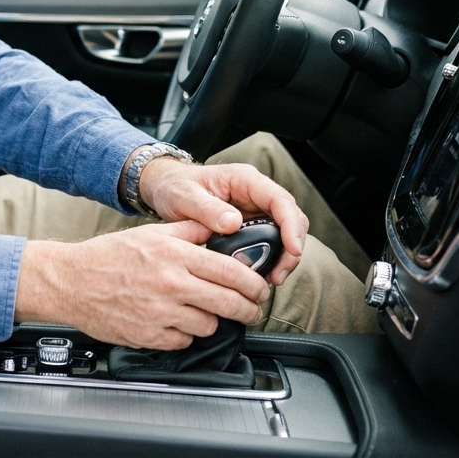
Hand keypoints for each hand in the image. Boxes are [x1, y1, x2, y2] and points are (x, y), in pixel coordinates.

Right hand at [15, 223, 270, 349]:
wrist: (71, 281)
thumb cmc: (106, 256)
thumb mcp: (150, 232)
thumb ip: (188, 230)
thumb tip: (218, 228)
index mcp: (175, 256)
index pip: (232, 272)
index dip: (254, 284)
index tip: (260, 289)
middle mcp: (172, 285)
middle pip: (230, 304)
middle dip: (248, 309)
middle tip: (250, 309)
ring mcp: (161, 314)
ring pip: (209, 326)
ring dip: (210, 321)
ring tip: (200, 311)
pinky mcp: (150, 336)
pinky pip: (184, 342)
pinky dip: (184, 335)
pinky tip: (174, 322)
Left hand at [139, 157, 307, 286]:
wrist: (165, 189)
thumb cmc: (174, 186)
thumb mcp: (184, 195)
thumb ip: (206, 208)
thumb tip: (233, 223)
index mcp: (244, 180)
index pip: (280, 199)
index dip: (291, 225)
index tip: (292, 250)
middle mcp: (255, 193)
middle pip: (291, 219)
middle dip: (291, 248)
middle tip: (278, 275)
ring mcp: (255, 210)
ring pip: (284, 233)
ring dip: (283, 257)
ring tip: (270, 279)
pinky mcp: (250, 226)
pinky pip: (269, 243)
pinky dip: (269, 260)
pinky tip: (258, 276)